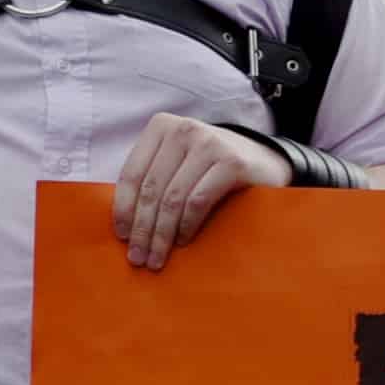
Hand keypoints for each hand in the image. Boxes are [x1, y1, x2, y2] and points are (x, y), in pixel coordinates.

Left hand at [113, 111, 289, 271]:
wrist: (263, 160)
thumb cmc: (210, 167)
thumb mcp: (176, 161)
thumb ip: (152, 176)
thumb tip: (122, 222)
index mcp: (161, 126)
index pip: (132, 173)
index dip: (123, 209)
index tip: (121, 237)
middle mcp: (183, 129)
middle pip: (151, 189)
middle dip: (142, 228)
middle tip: (138, 257)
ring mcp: (209, 143)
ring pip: (173, 198)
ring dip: (162, 234)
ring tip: (157, 258)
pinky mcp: (231, 162)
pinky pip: (198, 201)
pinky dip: (187, 225)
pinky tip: (183, 241)